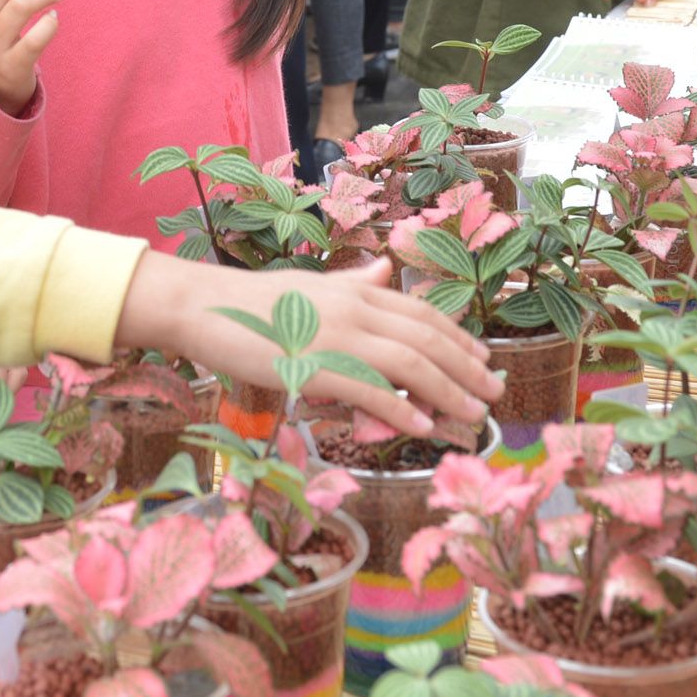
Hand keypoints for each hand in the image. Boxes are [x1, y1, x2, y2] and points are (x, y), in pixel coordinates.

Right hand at [115, 254, 496, 437]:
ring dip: (448, 391)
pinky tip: (422, 426)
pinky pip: (370, 390)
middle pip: (425, 338)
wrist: (203, 307)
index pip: (420, 312)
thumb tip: (386, 270)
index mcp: (354, 290)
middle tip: (494, 391)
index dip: (457, 337)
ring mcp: (335, 336)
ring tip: (472, 414)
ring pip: (409, 364)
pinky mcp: (314, 366)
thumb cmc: (252, 302)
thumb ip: (352, 282)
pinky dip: (401, 409)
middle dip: (467, 367)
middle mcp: (353, 308)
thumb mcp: (311, 285)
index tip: (483, 358)